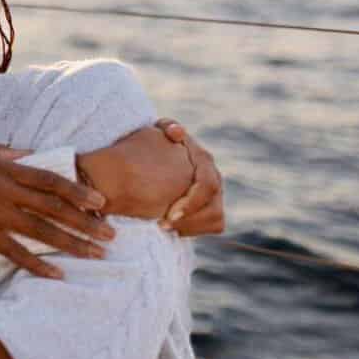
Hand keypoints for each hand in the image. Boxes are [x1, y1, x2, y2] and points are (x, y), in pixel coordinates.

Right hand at [0, 144, 112, 279]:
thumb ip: (0, 152)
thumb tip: (30, 154)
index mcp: (1, 167)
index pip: (48, 178)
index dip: (78, 190)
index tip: (101, 202)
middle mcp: (1, 189)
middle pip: (53, 207)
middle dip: (86, 222)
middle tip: (112, 235)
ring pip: (41, 230)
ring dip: (72, 244)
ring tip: (96, 255)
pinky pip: (15, 252)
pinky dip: (37, 264)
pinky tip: (57, 274)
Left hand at [157, 119, 224, 234]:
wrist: (142, 165)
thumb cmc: (146, 148)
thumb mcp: (153, 133)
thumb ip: (165, 129)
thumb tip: (177, 132)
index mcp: (202, 159)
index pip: (207, 185)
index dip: (191, 202)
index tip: (169, 214)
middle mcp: (212, 175)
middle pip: (214, 206)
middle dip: (189, 219)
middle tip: (163, 225)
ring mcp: (213, 192)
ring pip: (216, 217)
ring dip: (192, 226)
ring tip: (165, 228)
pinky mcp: (209, 207)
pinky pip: (214, 224)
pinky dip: (195, 229)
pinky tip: (173, 230)